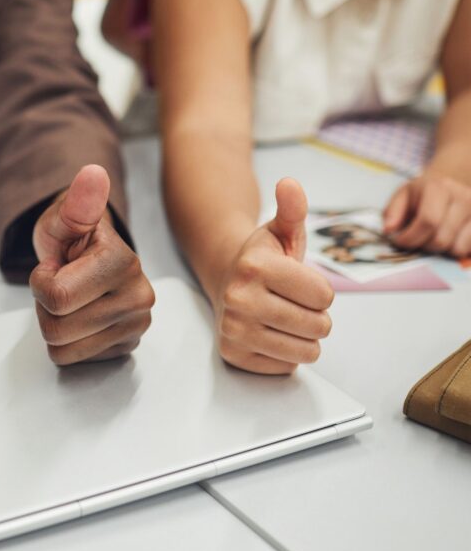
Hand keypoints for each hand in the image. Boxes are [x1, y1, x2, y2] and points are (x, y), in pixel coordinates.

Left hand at [30, 164, 154, 364]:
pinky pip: (73, 360)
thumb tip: (93, 175)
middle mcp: (139, 297)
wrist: (87, 259)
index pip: (56, 298)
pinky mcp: (126, 346)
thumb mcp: (64, 217)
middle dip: (46, 306)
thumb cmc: (72, 240)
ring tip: (69, 300)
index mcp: (123, 263)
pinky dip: (67, 342)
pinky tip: (79, 317)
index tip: (54, 267)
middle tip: (60, 285)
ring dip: (54, 325)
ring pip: (62, 349)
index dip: (40, 283)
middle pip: (57, 328)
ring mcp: (135, 325)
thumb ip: (76, 203)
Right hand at [214, 179, 333, 374]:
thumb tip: (290, 184)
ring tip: (286, 319)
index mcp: (255, 267)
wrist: (226, 281)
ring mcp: (233, 330)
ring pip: (306, 350)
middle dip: (316, 316)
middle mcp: (239, 299)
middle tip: (294, 303)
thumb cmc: (264, 260)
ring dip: (305, 337)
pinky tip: (270, 333)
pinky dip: (286, 354)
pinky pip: (286, 367)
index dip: (321, 291)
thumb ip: (292, 209)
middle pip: (318, 326)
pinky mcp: (233, 354)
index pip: (324, 297)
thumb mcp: (282, 231)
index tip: (300, 283)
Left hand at [383, 174, 470, 256]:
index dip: (410, 238)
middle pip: (441, 239)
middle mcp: (463, 196)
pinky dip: (456, 250)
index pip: (428, 221)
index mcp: (439, 187)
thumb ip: (392, 213)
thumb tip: (389, 230)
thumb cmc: (420, 196)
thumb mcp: (401, 197)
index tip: (399, 241)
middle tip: (416, 241)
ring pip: (457, 248)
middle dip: (423, 246)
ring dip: (441, 250)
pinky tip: (450, 239)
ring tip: (434, 237)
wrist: (450, 186)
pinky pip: (469, 250)